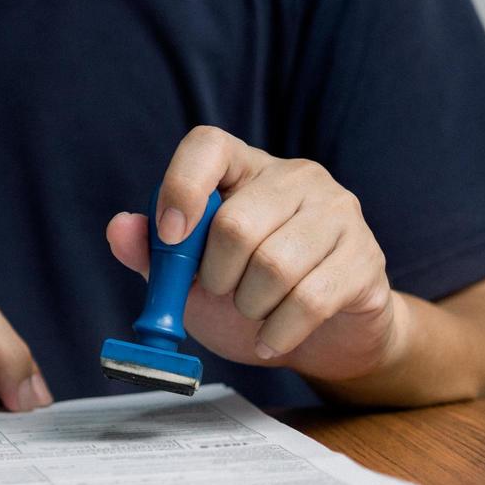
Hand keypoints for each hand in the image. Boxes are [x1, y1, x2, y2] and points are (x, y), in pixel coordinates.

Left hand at [105, 126, 407, 382]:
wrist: (324, 336)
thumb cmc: (249, 295)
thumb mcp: (190, 277)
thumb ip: (153, 254)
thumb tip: (120, 228)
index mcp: (244, 167)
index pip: (207, 145)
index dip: (181, 187)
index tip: (169, 237)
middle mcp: (295, 177)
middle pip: (236, 224)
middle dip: (215, 277)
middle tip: (222, 293)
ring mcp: (338, 212)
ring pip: (274, 266)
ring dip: (249, 308)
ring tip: (253, 312)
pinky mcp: (365, 256)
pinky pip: (311, 300)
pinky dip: (278, 332)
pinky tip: (272, 338)